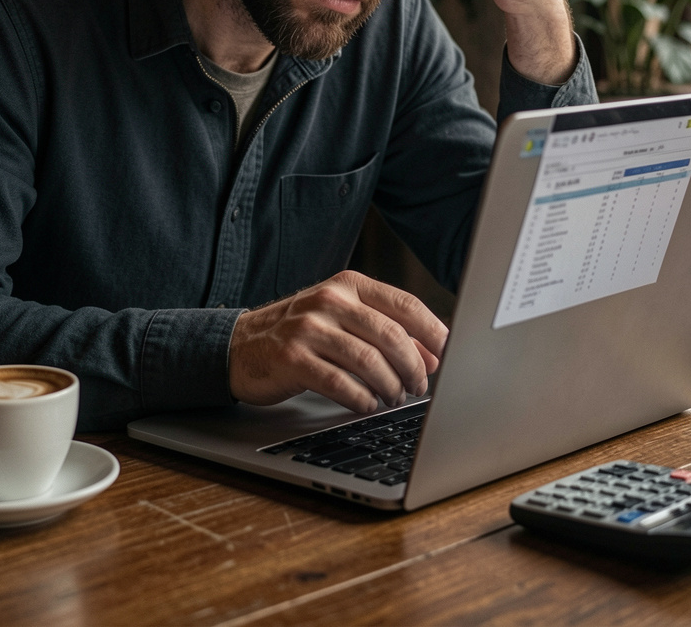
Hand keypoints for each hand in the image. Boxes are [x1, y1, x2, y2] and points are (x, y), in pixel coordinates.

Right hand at [229, 271, 447, 412]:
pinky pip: (341, 383)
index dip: (434, 331)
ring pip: (370, 360)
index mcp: (347, 285)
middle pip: (391, 335)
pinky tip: (368, 404)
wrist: (239, 346)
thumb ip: (387, 332)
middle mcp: (329, 301)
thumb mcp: (343, 321)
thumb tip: (434, 356)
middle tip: (420, 387)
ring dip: (391, 386)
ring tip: (395, 398)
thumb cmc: (300, 333)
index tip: (450, 354)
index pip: (404, 303)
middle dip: (414, 367)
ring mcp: (308, 328)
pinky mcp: (292, 358)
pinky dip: (362, 399)